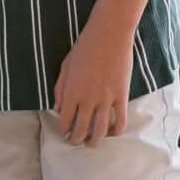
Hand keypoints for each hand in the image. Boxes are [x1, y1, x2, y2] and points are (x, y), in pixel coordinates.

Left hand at [52, 22, 133, 145]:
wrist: (109, 35)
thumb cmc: (84, 48)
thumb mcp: (66, 67)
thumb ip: (60, 89)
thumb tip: (58, 109)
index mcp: (71, 92)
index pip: (65, 120)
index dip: (63, 130)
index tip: (64, 133)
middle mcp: (87, 100)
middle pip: (81, 129)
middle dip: (76, 139)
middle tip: (75, 141)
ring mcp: (106, 100)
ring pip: (100, 131)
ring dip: (95, 141)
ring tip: (92, 143)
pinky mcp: (121, 97)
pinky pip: (120, 121)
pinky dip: (116, 131)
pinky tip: (112, 132)